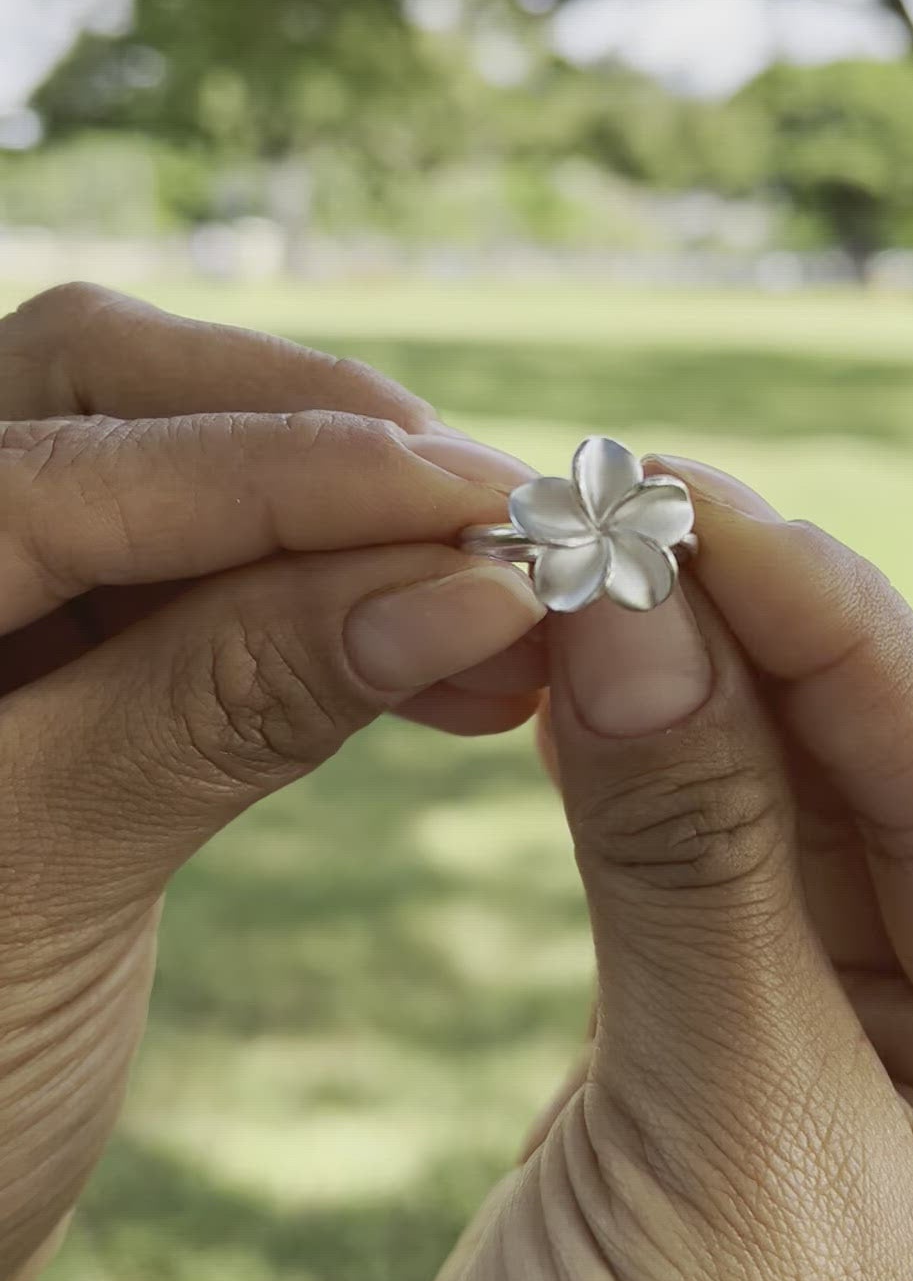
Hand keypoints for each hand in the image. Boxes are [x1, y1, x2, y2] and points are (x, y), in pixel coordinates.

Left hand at [0, 283, 543, 1280]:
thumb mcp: (44, 884)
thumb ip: (227, 702)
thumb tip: (458, 587)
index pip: (71, 463)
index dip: (287, 472)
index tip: (478, 499)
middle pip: (105, 395)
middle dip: (310, 443)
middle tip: (495, 520)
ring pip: (163, 477)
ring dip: (336, 529)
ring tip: (500, 607)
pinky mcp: (40, 668)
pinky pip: (184, 586)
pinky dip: (314, 610)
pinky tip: (436, 659)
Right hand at [300, 458, 912, 1280]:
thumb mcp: (737, 1172)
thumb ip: (700, 881)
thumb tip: (650, 620)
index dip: (851, 649)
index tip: (714, 515)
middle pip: (879, 793)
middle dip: (759, 642)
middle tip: (622, 504)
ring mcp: (817, 1066)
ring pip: (765, 819)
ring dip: (675, 687)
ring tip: (576, 561)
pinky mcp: (680, 1073)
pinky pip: (669, 879)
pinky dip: (613, 774)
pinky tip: (566, 679)